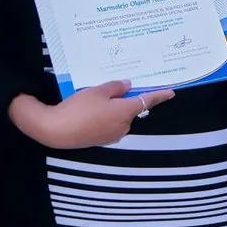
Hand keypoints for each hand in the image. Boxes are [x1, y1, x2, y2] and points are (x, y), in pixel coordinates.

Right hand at [8, 81, 172, 149]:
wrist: (55, 131)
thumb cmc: (78, 108)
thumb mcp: (97, 91)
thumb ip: (115, 87)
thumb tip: (128, 86)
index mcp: (126, 112)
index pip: (147, 101)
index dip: (159, 96)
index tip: (171, 92)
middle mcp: (124, 125)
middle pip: (131, 109)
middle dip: (126, 100)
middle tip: (115, 88)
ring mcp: (113, 135)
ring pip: (119, 117)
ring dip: (114, 108)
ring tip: (96, 99)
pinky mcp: (101, 140)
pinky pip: (109, 124)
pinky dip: (105, 117)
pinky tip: (91, 111)